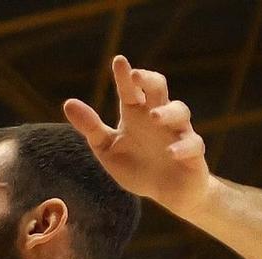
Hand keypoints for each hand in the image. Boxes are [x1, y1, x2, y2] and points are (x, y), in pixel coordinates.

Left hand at [62, 55, 211, 213]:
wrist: (168, 192)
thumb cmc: (137, 166)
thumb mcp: (108, 148)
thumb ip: (90, 128)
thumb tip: (68, 103)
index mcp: (136, 114)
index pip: (131, 90)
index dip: (125, 76)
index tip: (118, 61)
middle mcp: (158, 117)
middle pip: (159, 89)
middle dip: (150, 80)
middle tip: (137, 76)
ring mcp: (178, 132)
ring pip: (180, 111)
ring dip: (168, 112)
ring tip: (153, 117)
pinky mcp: (193, 152)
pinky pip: (193, 144)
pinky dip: (182, 147)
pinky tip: (171, 152)